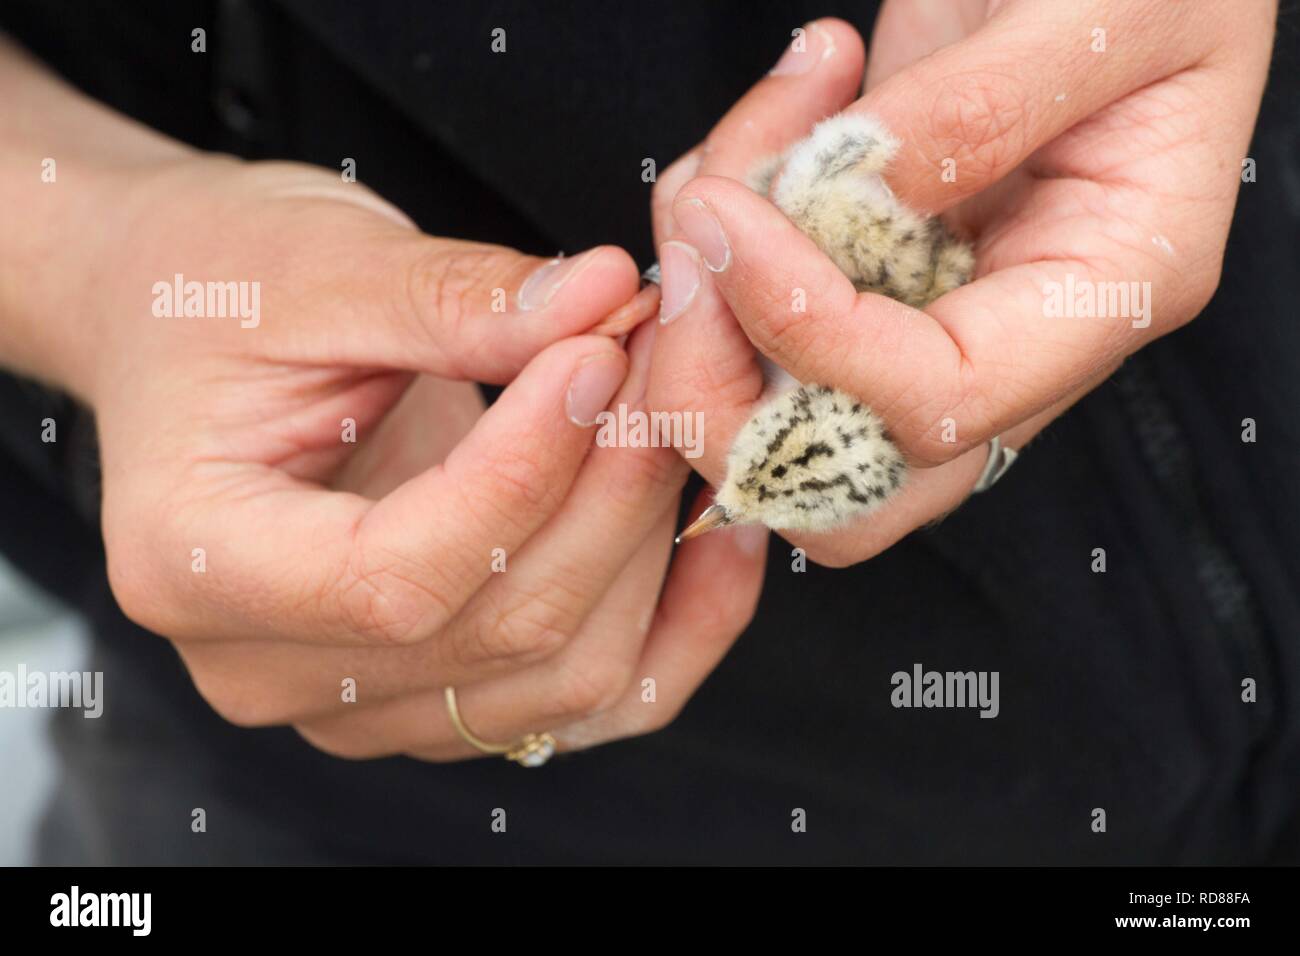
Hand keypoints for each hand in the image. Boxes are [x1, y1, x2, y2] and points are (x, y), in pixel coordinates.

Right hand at [73, 156, 764, 758]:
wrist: (187, 329)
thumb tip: (605, 300)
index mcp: (195, 561)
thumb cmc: (216, 286)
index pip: (394, 572)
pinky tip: (712, 527)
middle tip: (668, 358)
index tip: (600, 356)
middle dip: (615, 487)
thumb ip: (459, 297)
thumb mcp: (318, 265)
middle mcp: (268, 666)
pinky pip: (595, 698)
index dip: (524, 471)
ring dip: (651, 542)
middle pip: (504, 627)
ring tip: (677, 411)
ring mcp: (363, 702)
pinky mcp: (443, 693)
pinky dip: (677, 622)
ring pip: (568, 674)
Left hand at [647, 2, 1273, 565]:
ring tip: (737, 148)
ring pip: (770, 411)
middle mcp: (1010, 340)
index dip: (815, 338)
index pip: (942, 403)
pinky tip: (757, 135)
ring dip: (701, 293)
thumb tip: (848, 194)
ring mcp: (926, 319)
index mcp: (1105, 295)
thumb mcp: (1105, 11)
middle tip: (697, 240)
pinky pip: (747, 319)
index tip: (732, 225)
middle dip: (724, 391)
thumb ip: (979, 110)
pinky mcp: (862, 279)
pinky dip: (708, 241)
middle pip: (842, 482)